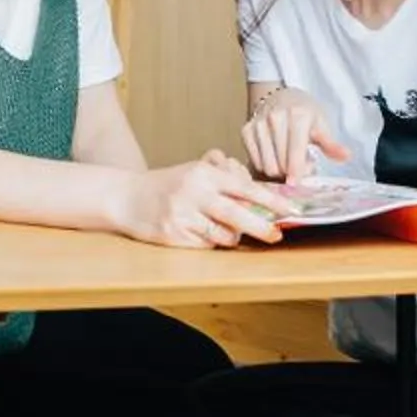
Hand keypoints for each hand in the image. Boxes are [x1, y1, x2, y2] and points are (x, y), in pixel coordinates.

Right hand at [118, 151, 288, 248]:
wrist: (125, 197)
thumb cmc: (167, 184)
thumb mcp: (196, 172)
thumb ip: (225, 180)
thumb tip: (262, 196)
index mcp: (203, 173)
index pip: (245, 187)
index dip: (271, 201)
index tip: (291, 210)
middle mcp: (193, 193)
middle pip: (238, 215)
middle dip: (262, 228)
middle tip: (276, 236)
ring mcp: (183, 216)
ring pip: (223, 235)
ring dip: (231, 236)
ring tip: (224, 229)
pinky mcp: (174, 236)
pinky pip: (206, 245)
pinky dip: (210, 241)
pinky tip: (200, 232)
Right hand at [242, 88, 349, 182]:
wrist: (283, 97)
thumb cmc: (305, 113)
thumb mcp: (321, 125)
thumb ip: (331, 145)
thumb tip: (347, 156)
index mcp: (298, 115)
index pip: (295, 152)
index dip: (296, 171)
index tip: (295, 184)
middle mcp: (275, 117)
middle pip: (280, 163)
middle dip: (290, 172)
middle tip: (299, 167)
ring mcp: (258, 123)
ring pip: (266, 164)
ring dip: (278, 171)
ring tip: (287, 161)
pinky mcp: (246, 130)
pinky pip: (255, 160)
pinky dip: (265, 165)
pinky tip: (274, 158)